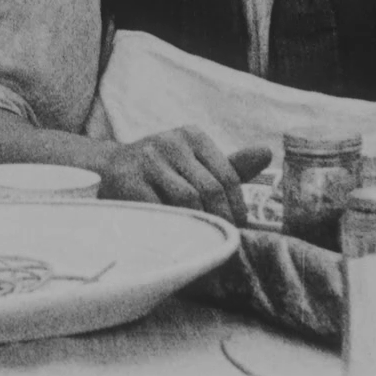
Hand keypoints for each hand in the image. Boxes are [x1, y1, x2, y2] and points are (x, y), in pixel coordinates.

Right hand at [93, 126, 273, 224]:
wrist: (108, 170)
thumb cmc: (161, 171)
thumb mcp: (195, 163)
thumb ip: (230, 165)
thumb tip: (267, 154)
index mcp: (192, 135)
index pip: (228, 175)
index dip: (237, 207)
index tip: (239, 228)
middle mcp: (170, 141)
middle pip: (210, 189)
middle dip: (221, 220)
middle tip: (224, 241)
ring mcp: (147, 158)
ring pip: (188, 200)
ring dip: (199, 225)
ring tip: (204, 241)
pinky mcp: (128, 178)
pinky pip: (160, 209)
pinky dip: (174, 226)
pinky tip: (177, 235)